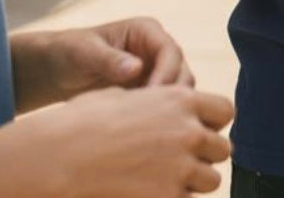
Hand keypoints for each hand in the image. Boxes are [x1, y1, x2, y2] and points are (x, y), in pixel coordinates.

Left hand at [13, 18, 192, 111]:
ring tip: (142, 128)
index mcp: (146, 30)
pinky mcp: (149, 91)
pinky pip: (164, 106)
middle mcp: (156, 49)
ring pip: (178, 92)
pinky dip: (157, 118)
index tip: (150, 100)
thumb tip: (137, 68)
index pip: (171, 51)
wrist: (57, 69)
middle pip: (181, 73)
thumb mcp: (83, 53)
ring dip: (166, 110)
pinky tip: (137, 131)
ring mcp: (155, 70)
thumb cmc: (69, 52)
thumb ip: (110, 59)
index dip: (166, 75)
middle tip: (149, 122)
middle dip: (171, 96)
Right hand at [38, 84, 232, 196]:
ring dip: (193, 182)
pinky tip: (149, 193)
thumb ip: (154, 102)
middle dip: (204, 156)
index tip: (196, 132)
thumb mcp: (122, 96)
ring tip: (165, 182)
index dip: (212, 123)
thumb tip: (162, 104)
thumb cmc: (82, 124)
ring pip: (211, 181)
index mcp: (180, 100)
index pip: (225, 111)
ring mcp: (180, 169)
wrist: (58, 159)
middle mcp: (188, 132)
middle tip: (180, 162)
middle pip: (222, 149)